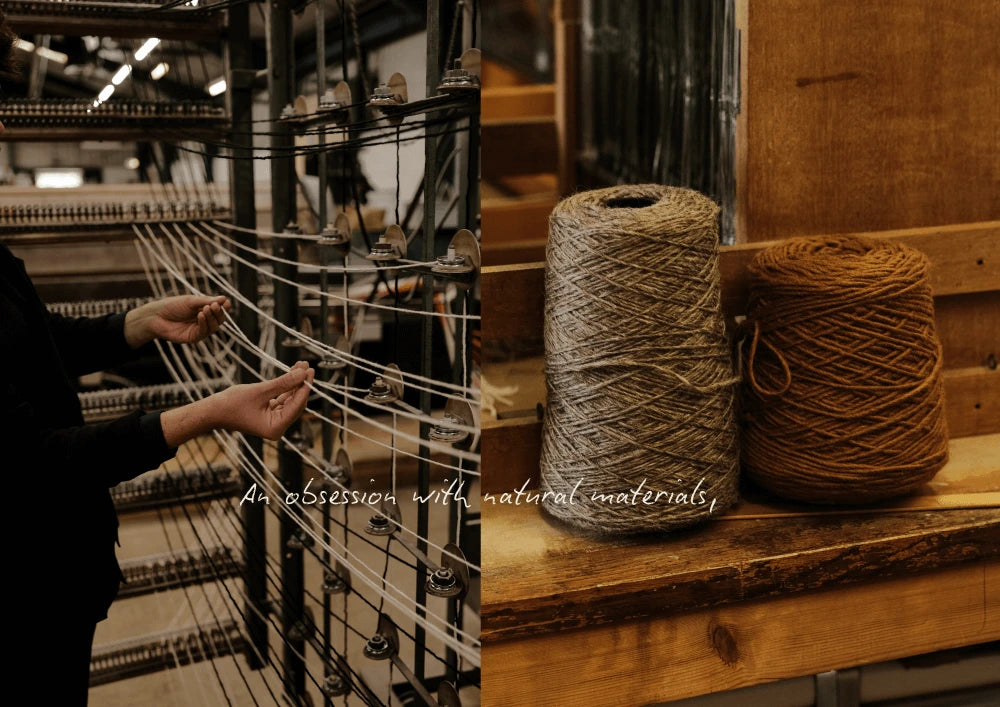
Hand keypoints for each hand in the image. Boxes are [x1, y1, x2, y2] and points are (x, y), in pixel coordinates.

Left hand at [125, 295, 230, 347]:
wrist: (156, 316)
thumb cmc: (172, 306)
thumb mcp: (191, 301)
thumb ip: (207, 301)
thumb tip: (224, 299)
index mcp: (204, 309)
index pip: (219, 310)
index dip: (224, 307)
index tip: (226, 303)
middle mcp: (204, 320)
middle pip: (219, 319)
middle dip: (219, 313)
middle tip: (215, 306)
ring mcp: (199, 329)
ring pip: (214, 326)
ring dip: (212, 318)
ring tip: (206, 309)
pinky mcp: (194, 337)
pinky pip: (204, 332)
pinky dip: (204, 323)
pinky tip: (200, 316)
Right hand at [160, 362, 314, 446]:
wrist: (212, 411)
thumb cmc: (232, 404)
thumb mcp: (260, 391)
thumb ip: (284, 382)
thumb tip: (303, 373)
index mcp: (275, 428)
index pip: (296, 405)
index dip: (304, 387)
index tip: (310, 371)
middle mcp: (277, 427)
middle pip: (295, 402)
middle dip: (301, 383)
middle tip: (307, 366)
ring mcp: (273, 421)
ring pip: (290, 399)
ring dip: (294, 383)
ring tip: (301, 365)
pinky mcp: (269, 414)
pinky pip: (282, 398)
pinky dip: (286, 386)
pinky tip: (292, 372)